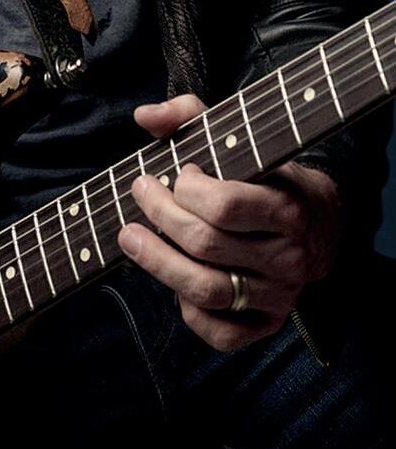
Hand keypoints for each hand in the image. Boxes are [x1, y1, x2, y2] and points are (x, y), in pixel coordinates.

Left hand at [117, 94, 340, 351]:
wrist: (320, 222)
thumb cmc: (266, 175)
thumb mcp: (238, 138)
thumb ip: (190, 116)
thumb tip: (143, 115)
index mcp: (287, 208)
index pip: (223, 205)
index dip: (186, 190)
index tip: (175, 175)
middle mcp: (288, 257)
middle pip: (205, 245)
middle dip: (159, 216)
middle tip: (140, 193)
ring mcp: (279, 295)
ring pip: (205, 289)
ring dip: (157, 263)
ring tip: (128, 237)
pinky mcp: (267, 324)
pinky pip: (221, 333)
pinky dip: (189, 312)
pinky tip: (173, 283)